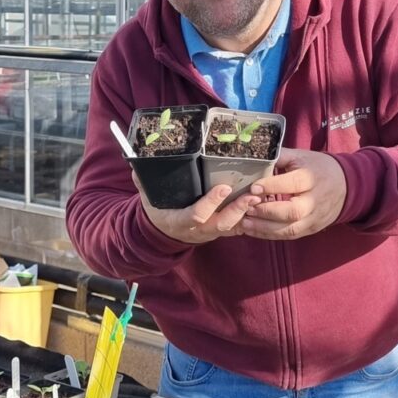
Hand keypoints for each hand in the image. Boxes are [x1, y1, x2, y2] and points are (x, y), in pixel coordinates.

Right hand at [135, 177, 260, 243]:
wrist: (161, 232)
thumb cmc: (157, 210)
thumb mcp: (147, 198)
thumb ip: (143, 181)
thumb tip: (137, 164)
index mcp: (179, 221)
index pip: (196, 215)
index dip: (210, 203)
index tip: (224, 188)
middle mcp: (197, 230)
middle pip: (220, 224)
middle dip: (237, 209)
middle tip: (252, 194)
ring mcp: (209, 232)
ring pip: (231, 227)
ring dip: (246, 212)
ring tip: (259, 196)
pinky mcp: (218, 232)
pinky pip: (236, 228)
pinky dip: (248, 218)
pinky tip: (259, 205)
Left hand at [240, 149, 346, 239]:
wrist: (346, 186)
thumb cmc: (317, 168)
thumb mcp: (301, 156)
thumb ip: (279, 157)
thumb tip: (254, 156)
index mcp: (312, 178)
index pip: (293, 183)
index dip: (272, 186)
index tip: (253, 187)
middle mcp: (315, 200)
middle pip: (292, 212)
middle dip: (266, 211)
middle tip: (246, 207)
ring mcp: (314, 218)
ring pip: (290, 229)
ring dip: (264, 228)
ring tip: (244, 222)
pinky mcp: (311, 229)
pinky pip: (290, 235)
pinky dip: (270, 235)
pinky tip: (253, 230)